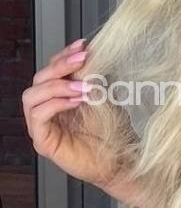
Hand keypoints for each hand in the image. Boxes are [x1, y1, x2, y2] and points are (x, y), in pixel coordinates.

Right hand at [22, 38, 123, 189]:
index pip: (51, 71)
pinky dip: (55, 104)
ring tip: (83, 87)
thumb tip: (92, 52)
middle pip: (38, 80)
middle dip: (60, 66)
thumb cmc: (113, 133)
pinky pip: (38, 117)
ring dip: (57, 86)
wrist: (121, 162)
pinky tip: (76, 101)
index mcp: (59, 97)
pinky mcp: (43, 142)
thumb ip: (93, 78)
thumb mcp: (104, 98)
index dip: (63, 56)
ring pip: (31, 96)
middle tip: (83, 59)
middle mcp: (47, 110)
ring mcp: (42, 127)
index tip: (82, 45)